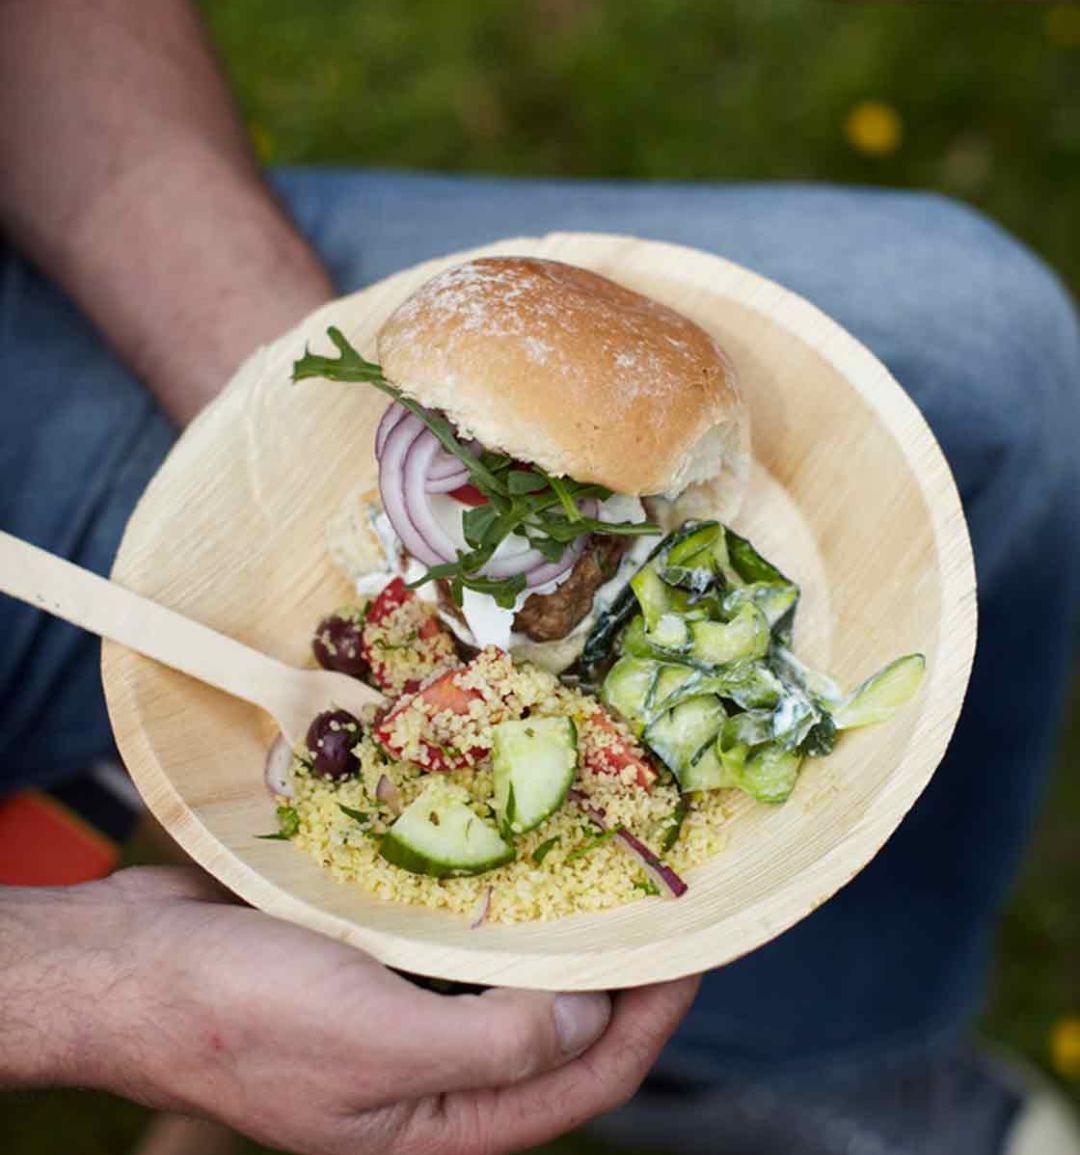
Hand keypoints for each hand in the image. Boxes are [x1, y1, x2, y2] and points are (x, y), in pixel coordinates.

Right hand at [3, 867, 698, 1154]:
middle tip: (667, 903)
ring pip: (518, 982)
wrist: (134, 967)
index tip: (697, 952)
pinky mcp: (382, 966)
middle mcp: (436, 1077)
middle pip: (561, 1033)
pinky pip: (466, 941)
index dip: (651, 1021)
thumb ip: (488, 1044)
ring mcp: (409, 1018)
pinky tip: (525, 863)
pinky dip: (505, 909)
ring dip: (566, 937)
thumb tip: (587, 1019)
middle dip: (620, 975)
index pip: (583, 1082)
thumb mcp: (370, 1044)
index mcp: (441, 1124)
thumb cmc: (239, 1016)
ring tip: (613, 877)